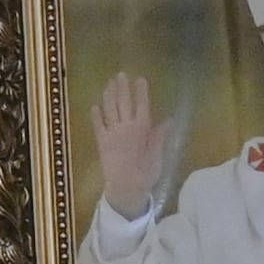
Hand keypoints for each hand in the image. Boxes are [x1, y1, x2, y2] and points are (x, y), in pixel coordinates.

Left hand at [91, 71, 181, 216]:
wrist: (125, 189)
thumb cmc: (145, 174)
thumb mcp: (157, 155)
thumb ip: (159, 136)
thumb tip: (168, 118)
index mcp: (142, 129)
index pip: (142, 105)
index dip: (140, 91)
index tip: (140, 79)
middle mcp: (126, 127)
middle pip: (123, 102)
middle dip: (122, 87)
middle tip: (121, 74)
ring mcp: (111, 133)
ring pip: (109, 109)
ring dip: (109, 94)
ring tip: (109, 83)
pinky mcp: (101, 141)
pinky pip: (97, 124)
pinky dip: (96, 114)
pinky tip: (95, 105)